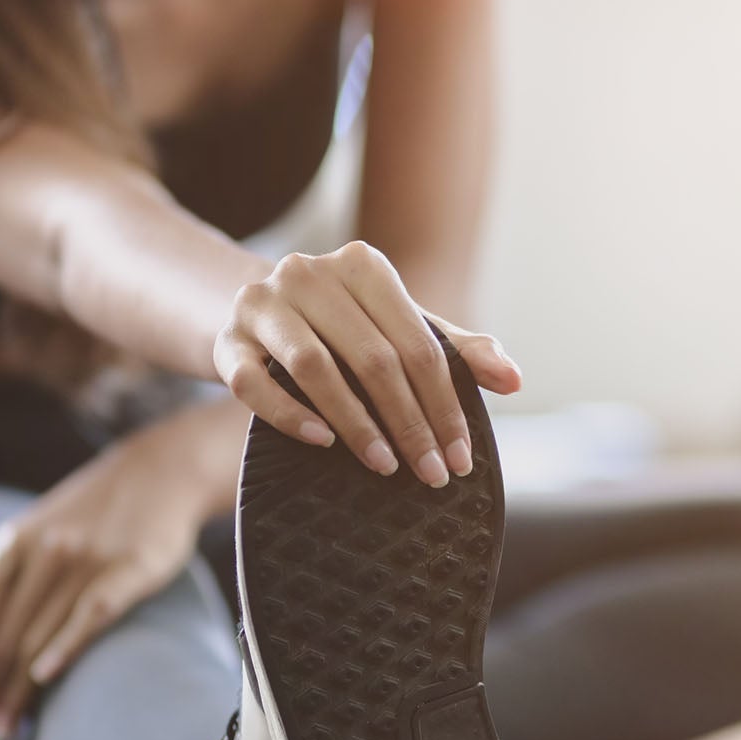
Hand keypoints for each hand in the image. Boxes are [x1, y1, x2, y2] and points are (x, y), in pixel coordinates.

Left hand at [0, 412, 228, 739]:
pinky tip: (46, 677)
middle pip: (2, 638)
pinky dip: (64, 646)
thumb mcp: (32, 536)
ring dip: (18, 690)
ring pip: (38, 635)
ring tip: (9, 727)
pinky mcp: (131, 568)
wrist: (163, 470)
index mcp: (11, 547)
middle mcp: (43, 553)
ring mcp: (86, 560)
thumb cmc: (94, 514)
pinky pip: (91, 612)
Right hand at [213, 241, 521, 487]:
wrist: (252, 312)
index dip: (445, 403)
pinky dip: (290, 415)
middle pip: (373, 358)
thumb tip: (515, 379)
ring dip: (356, 423)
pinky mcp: (226, 340)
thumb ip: (458, 349)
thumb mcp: (399, 327)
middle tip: (431, 473)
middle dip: (410, 423)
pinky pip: (254, 383)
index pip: (418, 343)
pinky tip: (323, 443)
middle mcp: (309, 273)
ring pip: (314, 368)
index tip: (461, 456)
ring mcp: (261, 303)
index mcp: (363, 266)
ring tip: (386, 465)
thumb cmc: (343, 326)